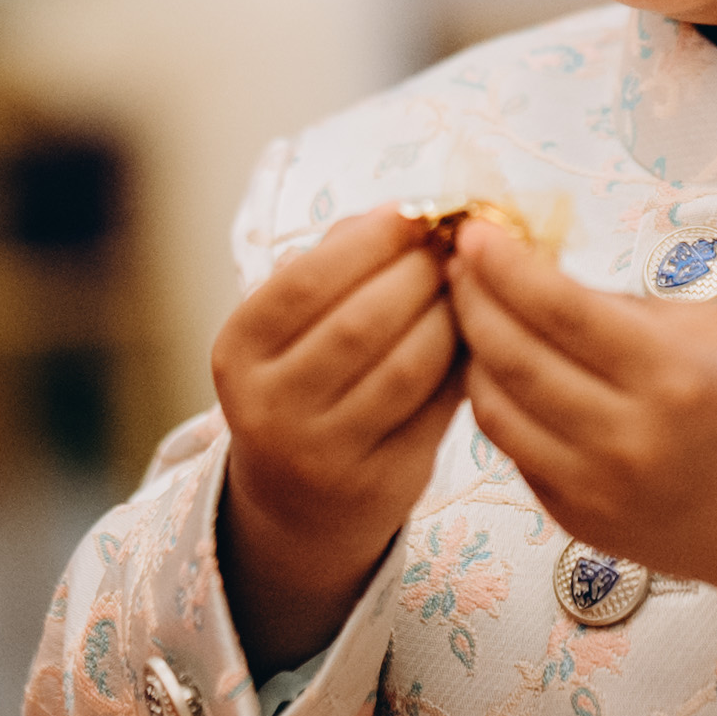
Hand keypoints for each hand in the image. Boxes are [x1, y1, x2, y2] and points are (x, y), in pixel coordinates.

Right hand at [212, 213, 466, 667]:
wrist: (297, 502)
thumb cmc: (303, 382)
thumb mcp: (289, 328)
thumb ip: (336, 266)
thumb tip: (402, 213)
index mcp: (238, 351)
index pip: (305, 281)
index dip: (369, 241)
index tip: (415, 214)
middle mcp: (268, 407)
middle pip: (360, 323)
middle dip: (418, 274)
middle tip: (456, 250)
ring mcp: (321, 453)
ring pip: (406, 367)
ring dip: (449, 316)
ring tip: (469, 288)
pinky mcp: (379, 484)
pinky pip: (436, 409)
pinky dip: (463, 363)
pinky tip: (477, 336)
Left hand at [448, 225, 716, 688]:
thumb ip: (627, 307)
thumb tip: (541, 276)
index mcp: (672, 375)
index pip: (558, 308)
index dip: (504, 264)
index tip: (475, 233)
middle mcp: (629, 437)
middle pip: (512, 356)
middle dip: (472, 298)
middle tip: (458, 264)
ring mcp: (597, 488)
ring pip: (495, 410)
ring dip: (472, 354)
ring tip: (472, 315)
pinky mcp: (579, 520)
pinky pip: (514, 452)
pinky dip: (500, 405)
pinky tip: (504, 372)